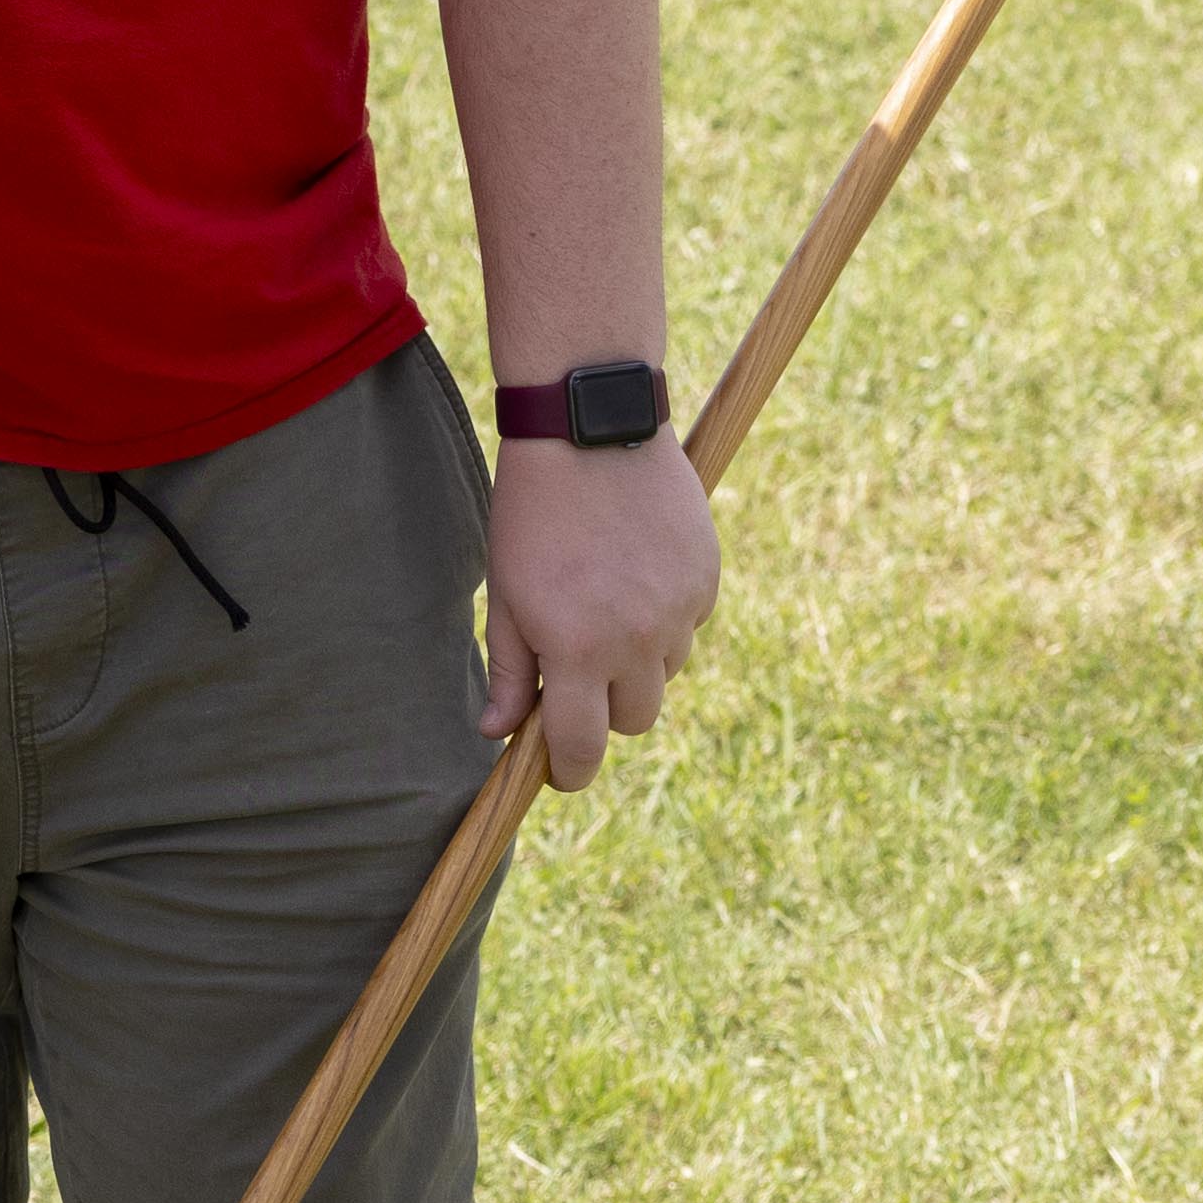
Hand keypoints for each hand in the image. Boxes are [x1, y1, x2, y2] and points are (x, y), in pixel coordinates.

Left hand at [479, 437, 719, 787]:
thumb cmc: (534, 514)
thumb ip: (510, 670)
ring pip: (666, 673)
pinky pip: (689, 625)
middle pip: (634, 721)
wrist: (590, 431)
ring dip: (639, 662)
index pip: (582, 747)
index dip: (569, 771)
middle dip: (605, 709)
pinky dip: (666, 618)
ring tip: (606, 605)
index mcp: (578, 650)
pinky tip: (635, 573)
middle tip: (578, 670)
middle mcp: (637, 639)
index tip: (560, 771)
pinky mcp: (706, 579)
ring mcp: (679, 610)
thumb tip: (497, 735)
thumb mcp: (507, 594)